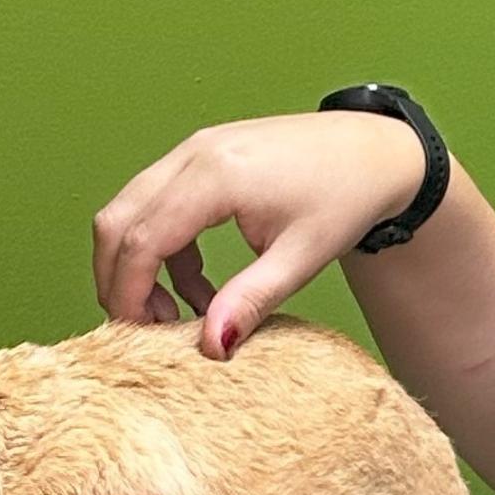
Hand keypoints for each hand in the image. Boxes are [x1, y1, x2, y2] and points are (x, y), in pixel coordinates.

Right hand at [92, 111, 425, 356]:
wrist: (376, 152)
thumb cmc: (346, 196)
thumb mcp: (302, 257)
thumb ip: (252, 300)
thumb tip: (211, 345)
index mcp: (216, 176)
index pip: (142, 240)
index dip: (129, 294)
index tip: (137, 337)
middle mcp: (194, 153)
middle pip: (118, 220)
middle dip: (119, 279)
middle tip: (145, 329)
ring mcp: (194, 149)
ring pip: (130, 209)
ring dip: (138, 264)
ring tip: (175, 313)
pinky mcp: (201, 155)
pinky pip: (156, 202)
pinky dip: (162, 246)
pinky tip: (197, 285)